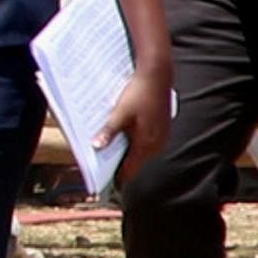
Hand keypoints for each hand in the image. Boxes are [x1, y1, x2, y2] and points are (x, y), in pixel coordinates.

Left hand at [96, 64, 174, 183]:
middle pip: (133, 163)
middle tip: (96, 160)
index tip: (98, 180)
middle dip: (115, 162)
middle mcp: (156, 145)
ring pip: (138, 152)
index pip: (128, 171)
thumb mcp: (120, 113)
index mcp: (146, 144)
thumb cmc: (139, 93)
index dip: (113, 177)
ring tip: (105, 145)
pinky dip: (132, 141)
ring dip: (123, 150)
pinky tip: (121, 132)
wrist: (157, 77)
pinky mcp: (161, 130)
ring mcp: (160, 138)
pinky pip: (144, 142)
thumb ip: (109, 132)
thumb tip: (96, 147)